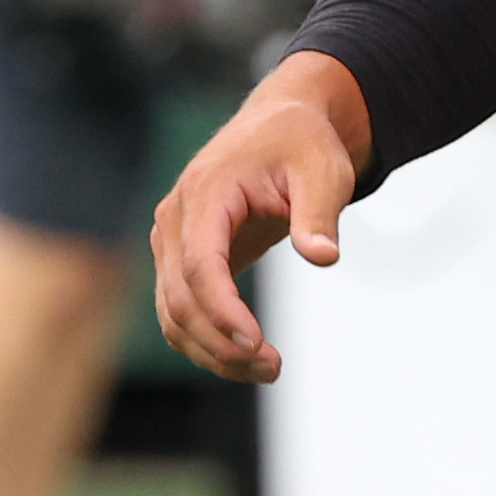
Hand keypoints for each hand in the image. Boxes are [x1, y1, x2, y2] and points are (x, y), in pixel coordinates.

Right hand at [151, 54, 369, 381]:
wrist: (280, 126)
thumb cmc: (303, 144)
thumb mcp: (323, 170)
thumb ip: (319, 214)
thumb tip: (323, 257)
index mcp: (205, 193)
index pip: (199, 264)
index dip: (222, 309)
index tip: (255, 342)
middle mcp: (175, 220)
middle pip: (180, 298)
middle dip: (221, 341)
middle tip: (273, 366)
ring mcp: (173, 242)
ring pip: (174, 313)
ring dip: (213, 351)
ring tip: (269, 369)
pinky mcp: (184, 259)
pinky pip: (182, 311)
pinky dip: (208, 341)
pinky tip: (248, 358)